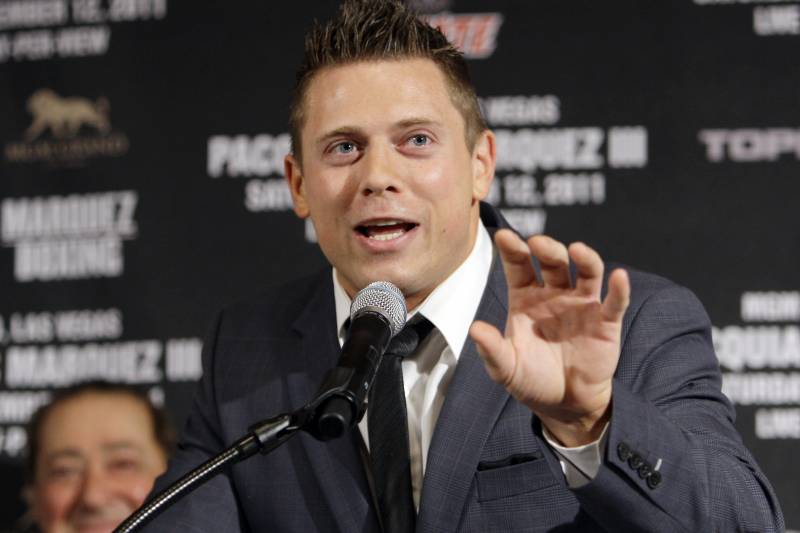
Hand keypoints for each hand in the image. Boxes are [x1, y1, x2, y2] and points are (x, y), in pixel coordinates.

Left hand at [469, 229, 629, 445]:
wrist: (563, 404)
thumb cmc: (530, 379)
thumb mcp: (505, 368)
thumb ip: (491, 349)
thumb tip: (474, 328)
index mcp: (525, 298)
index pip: (518, 266)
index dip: (512, 249)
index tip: (504, 236)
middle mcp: (553, 294)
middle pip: (553, 262)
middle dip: (547, 248)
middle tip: (538, 243)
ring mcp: (581, 305)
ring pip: (586, 272)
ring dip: (584, 258)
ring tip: (577, 250)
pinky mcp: (605, 322)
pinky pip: (615, 302)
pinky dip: (619, 288)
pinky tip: (618, 276)